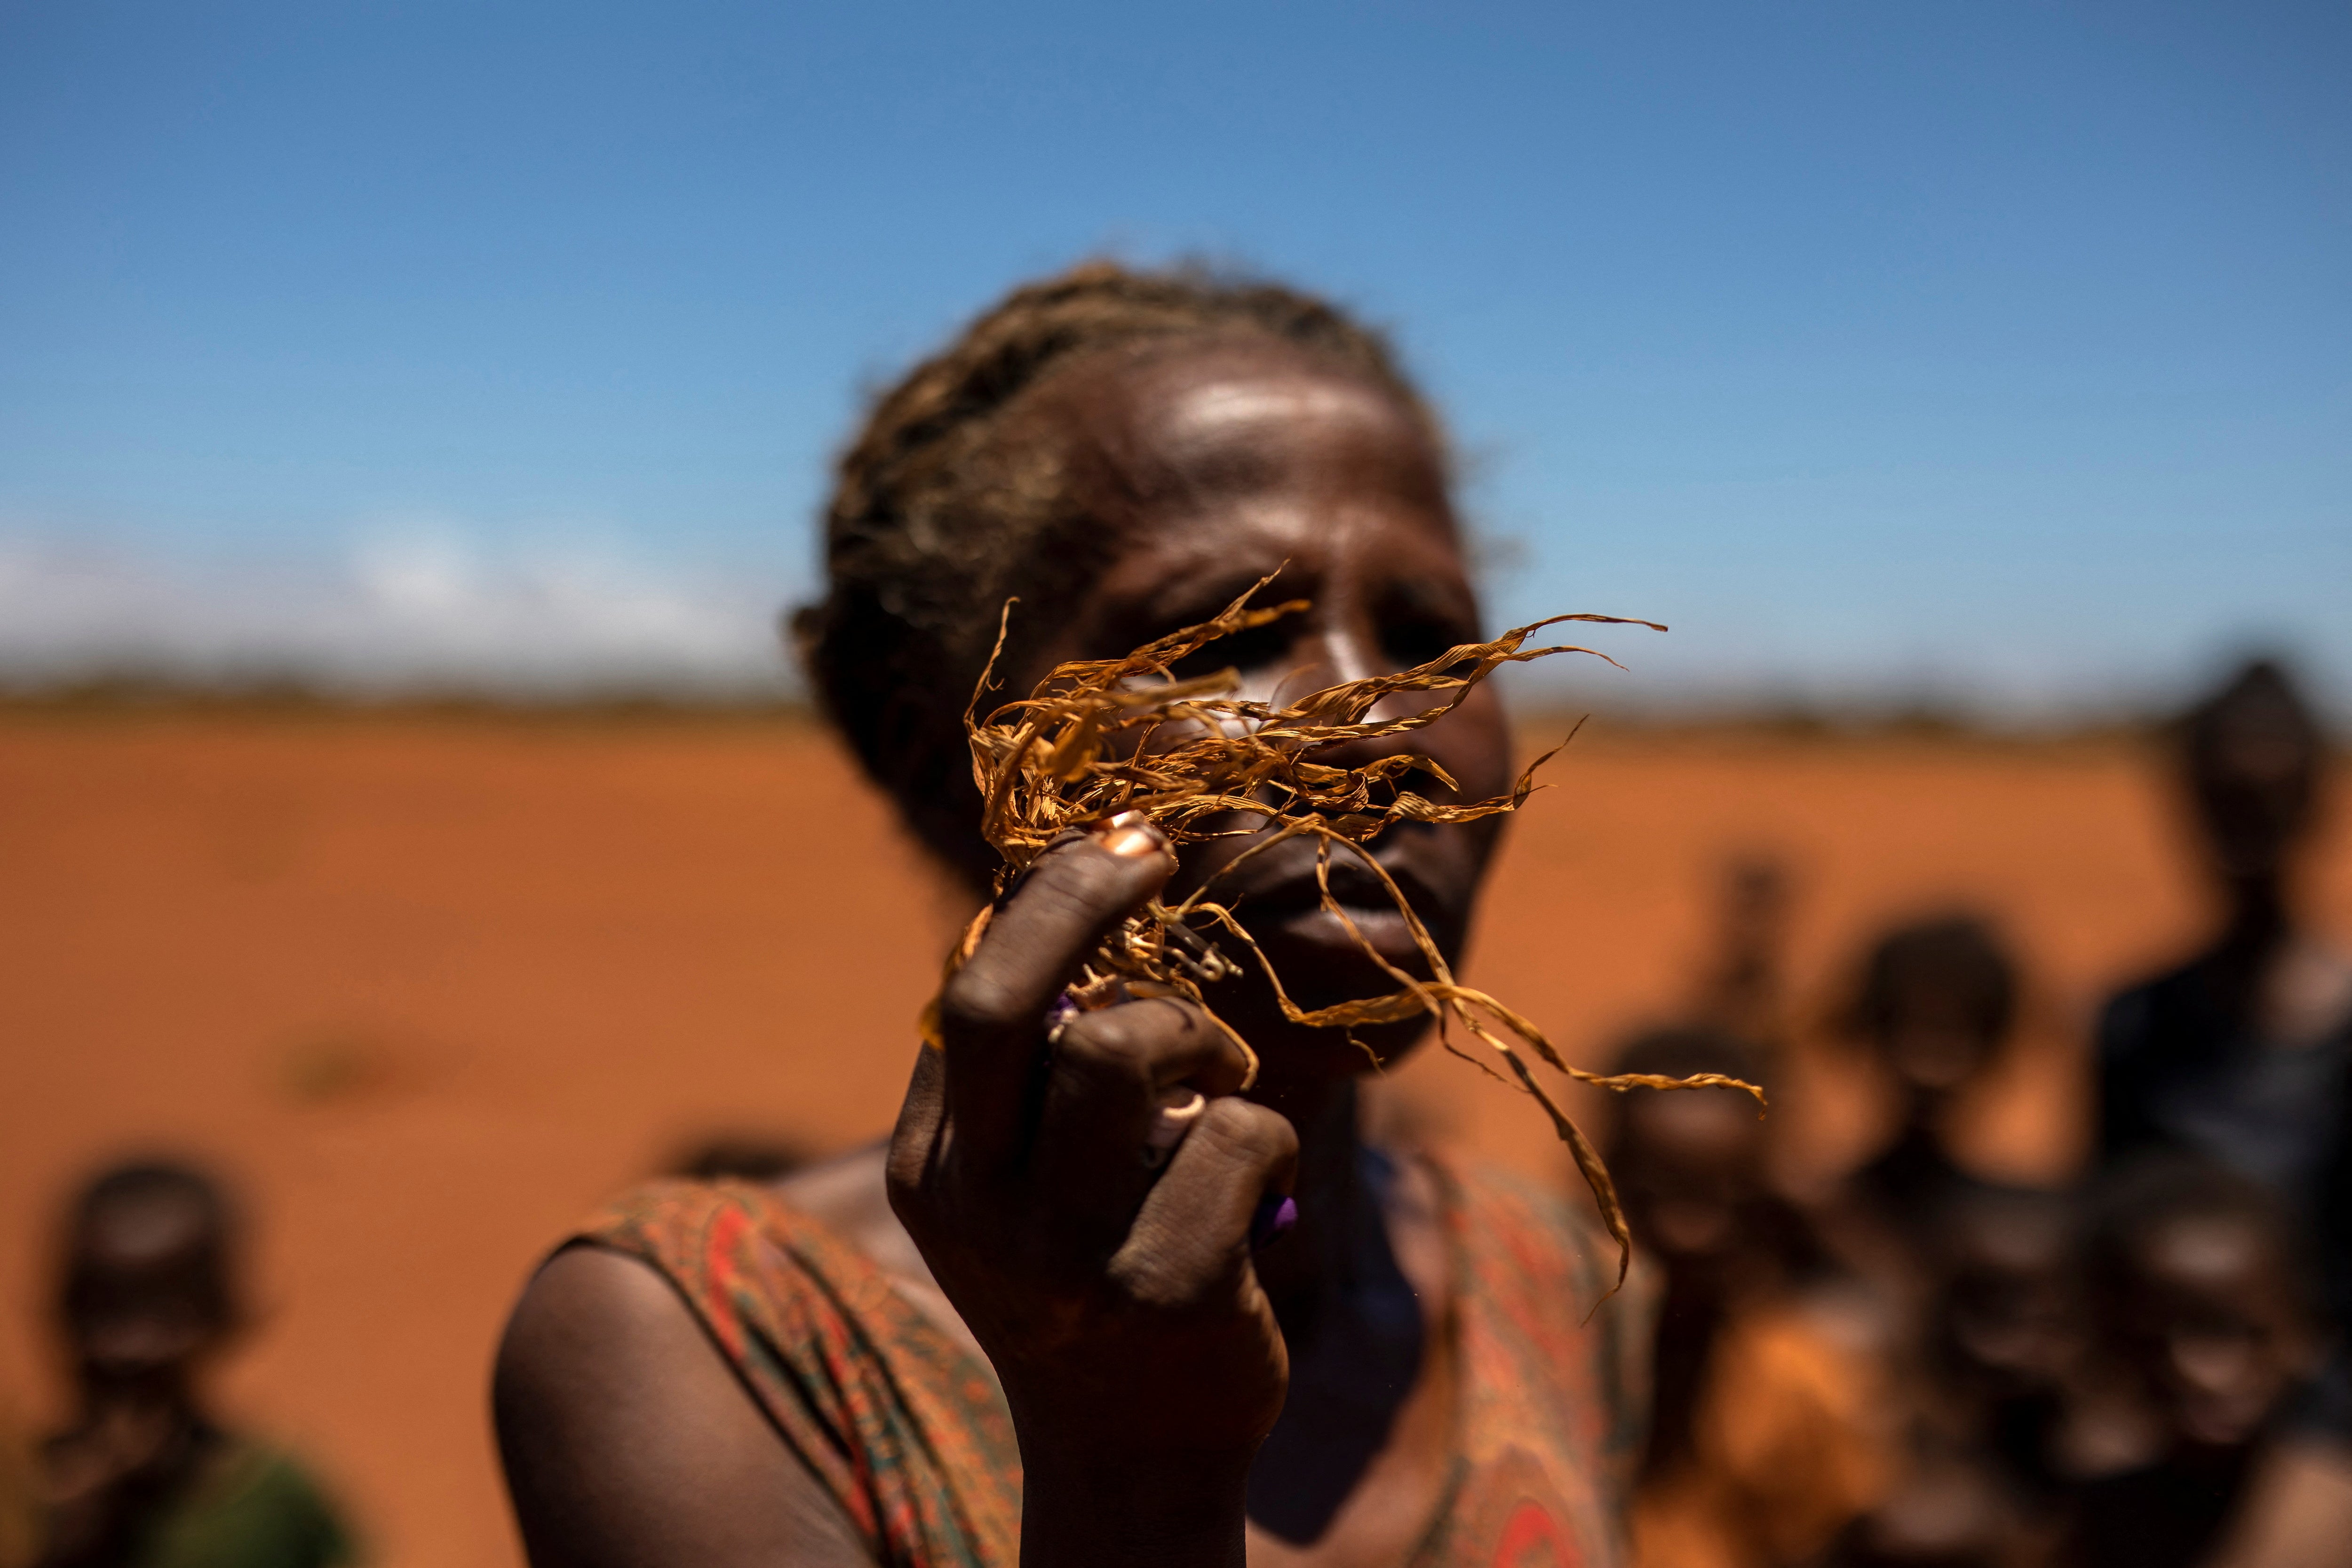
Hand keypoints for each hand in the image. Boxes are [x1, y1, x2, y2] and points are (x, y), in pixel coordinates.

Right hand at [887, 819, 1297, 1565]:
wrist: (1131, 1458)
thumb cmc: (1090, 1282)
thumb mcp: (1023, 1187)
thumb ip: (1028, 1081)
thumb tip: (1069, 904)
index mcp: (932, 1166)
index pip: (968, 993)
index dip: (1048, 902)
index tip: (1119, 849)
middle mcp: (978, 1205)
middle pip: (1006, 1001)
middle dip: (1084, 896)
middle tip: (1153, 852)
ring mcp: (1066, 1252)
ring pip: (1126, 1051)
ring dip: (1200, 1037)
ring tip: (1223, 1077)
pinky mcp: (1165, 1286)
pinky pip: (1237, 1135)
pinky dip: (1268, 1132)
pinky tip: (1261, 1182)